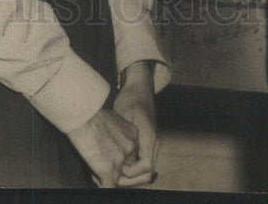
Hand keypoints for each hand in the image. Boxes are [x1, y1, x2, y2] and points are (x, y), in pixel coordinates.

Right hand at [66, 106, 138, 187]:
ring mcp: (120, 159)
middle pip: (125, 166)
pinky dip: (100, 184)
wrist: (83, 114)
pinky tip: (93, 175)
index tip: (105, 153)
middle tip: (99, 163)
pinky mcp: (107, 169)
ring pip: (116, 177)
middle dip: (113, 168)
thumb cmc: (91, 114)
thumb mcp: (112, 120)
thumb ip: (115, 134)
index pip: (130, 153)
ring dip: (105, 175)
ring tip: (94, 170)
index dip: (117, 156)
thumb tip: (109, 143)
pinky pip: (108, 186)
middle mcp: (131, 146)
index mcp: (133, 134)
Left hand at [112, 61, 158, 186]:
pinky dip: (133, 167)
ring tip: (114, 172)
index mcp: (150, 137)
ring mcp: (154, 142)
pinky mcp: (149, 141)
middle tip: (112, 177)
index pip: (145, 167)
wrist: (139, 86)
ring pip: (146, 169)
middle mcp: (155, 142)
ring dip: (131, 174)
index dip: (130, 174)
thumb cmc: (130, 99)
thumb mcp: (123, 116)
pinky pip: (143, 161)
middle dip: (130, 179)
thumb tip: (115, 158)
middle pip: (147, 172)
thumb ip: (122, 137)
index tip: (117, 169)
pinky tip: (119, 163)